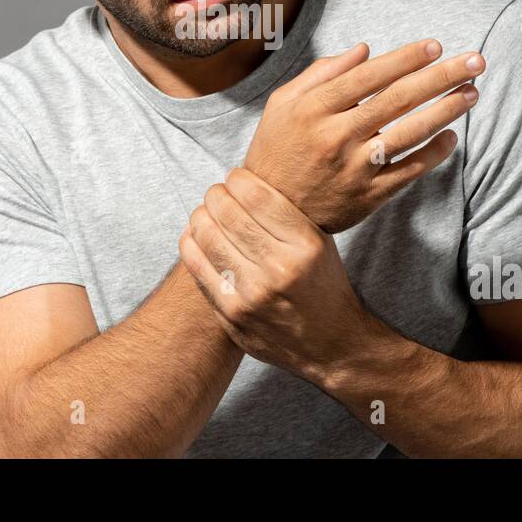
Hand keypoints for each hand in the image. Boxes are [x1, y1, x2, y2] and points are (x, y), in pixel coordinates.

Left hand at [178, 167, 370, 380]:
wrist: (332, 345)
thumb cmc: (324, 285)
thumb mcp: (320, 243)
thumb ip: (285, 215)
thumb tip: (240, 182)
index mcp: (306, 245)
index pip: (256, 196)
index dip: (237, 179)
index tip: (234, 177)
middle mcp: (280, 269)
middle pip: (228, 213)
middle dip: (215, 194)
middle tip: (216, 192)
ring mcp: (253, 294)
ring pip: (208, 236)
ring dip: (200, 216)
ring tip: (204, 212)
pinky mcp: (232, 314)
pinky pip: (198, 268)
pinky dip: (190, 244)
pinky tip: (192, 235)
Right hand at [243, 39, 484, 231]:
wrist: (271, 214)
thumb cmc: (277, 149)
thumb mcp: (283, 103)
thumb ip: (321, 72)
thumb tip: (365, 50)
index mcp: (314, 109)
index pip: (369, 76)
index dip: (406, 59)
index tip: (435, 46)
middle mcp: (336, 136)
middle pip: (398, 99)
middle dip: (441, 77)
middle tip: (475, 61)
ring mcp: (355, 168)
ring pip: (410, 133)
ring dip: (446, 111)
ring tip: (472, 93)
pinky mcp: (369, 195)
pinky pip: (410, 170)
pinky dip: (433, 152)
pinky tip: (451, 136)